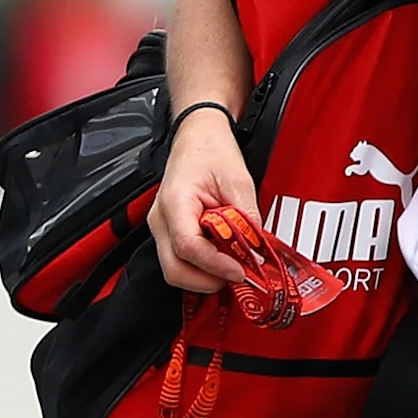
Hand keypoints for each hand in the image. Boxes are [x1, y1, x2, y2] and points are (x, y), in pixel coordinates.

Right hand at [153, 107, 261, 294]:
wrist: (198, 137)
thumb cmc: (212, 152)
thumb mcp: (239, 181)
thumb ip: (247, 216)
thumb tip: (257, 247)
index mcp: (175, 203)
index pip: (188, 246)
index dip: (215, 264)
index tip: (240, 271)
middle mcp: (160, 220)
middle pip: (174, 269)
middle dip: (207, 280)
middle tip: (238, 275)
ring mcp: (161, 228)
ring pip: (175, 269)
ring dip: (204, 275)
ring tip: (234, 266)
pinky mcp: (169, 232)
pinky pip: (181, 259)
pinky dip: (201, 266)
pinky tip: (223, 258)